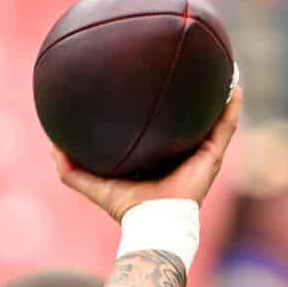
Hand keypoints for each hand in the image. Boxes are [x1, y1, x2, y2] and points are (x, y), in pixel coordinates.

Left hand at [54, 82, 242, 220]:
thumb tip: (52, 145)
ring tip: (223, 64)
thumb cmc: (127, 208)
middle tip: (191, 61)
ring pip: (214, 117)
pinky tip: (234, 84)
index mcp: (158, 155)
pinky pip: (226, 127)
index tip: (156, 77)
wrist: (153, 224)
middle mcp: (181, 151)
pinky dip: (232, 106)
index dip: (161, 103)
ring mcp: (200, 154)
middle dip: (193, 92)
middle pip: (190, 116)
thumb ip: (70, 169)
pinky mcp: (212, 157)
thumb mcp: (93, 184)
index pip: (162, 125)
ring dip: (219, 93)